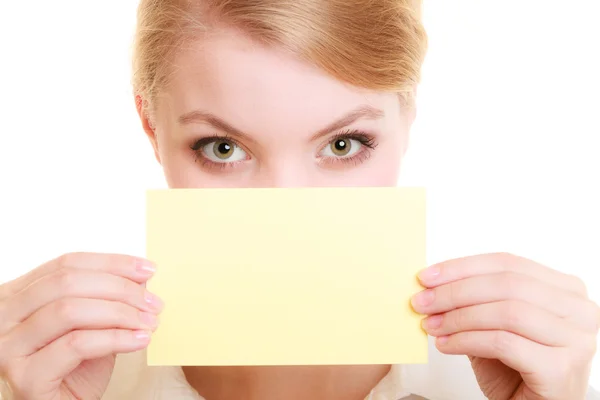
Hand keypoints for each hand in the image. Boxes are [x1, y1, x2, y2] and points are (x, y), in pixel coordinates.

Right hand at [0, 253, 163, 399]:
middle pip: (67, 282)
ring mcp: (10, 348)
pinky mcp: (25, 377)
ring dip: (120, 313)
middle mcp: (5, 317)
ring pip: (69, 310)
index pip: (67, 264)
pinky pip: (76, 345)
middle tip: (153, 302)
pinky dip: (115, 339)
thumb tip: (140, 275)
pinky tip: (138, 340)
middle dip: (119, 288)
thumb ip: (108, 297)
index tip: (148, 269)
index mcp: (18, 296)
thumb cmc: (77, 369)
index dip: (112, 263)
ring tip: (149, 322)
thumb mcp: (95, 323)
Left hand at [412, 252, 599, 399]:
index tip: (426, 276)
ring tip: (431, 326)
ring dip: (459, 317)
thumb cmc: (515, 370)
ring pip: (507, 312)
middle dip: (455, 291)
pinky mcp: (561, 369)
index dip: (462, 267)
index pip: (507, 263)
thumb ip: (474, 300)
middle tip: (422, 301)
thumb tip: (432, 282)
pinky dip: (467, 341)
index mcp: (565, 290)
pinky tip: (446, 345)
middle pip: (507, 284)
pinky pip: (503, 343)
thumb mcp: (492, 325)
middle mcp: (579, 311)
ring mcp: (576, 340)